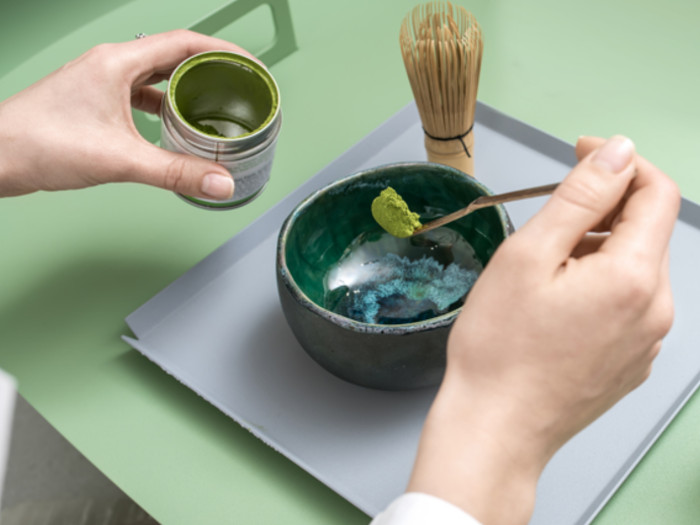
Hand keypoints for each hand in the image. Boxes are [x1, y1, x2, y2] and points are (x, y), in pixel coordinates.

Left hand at [0, 30, 252, 198]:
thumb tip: (218, 182)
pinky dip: (164, 107)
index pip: (184, 43)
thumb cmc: (39, 142)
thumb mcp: (120, 159)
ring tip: (213, 106)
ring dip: (186, 89)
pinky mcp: (95, 102)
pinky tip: (174, 126)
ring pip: (156, 76)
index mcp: (118, 62)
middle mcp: (111, 66)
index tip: (248, 64)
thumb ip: (175, 172)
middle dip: (210, 69)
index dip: (222, 50)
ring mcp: (101, 83)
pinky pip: (141, 96)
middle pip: (173, 56)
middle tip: (237, 86)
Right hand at [407, 136, 679, 523]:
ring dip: (597, 250)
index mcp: (633, 276)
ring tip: (543, 273)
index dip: (619, 163)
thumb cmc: (500, 347)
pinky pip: (627, 305)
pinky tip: (556, 307)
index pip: (655, 192)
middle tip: (545, 225)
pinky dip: (599, 287)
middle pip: (645, 231)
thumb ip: (579, 197)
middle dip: (602, 210)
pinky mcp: (632, 363)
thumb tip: (617, 152)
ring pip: (635, 269)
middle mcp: (656, 310)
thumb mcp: (528, 255)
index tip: (580, 155)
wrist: (496, 428)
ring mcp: (648, 342)